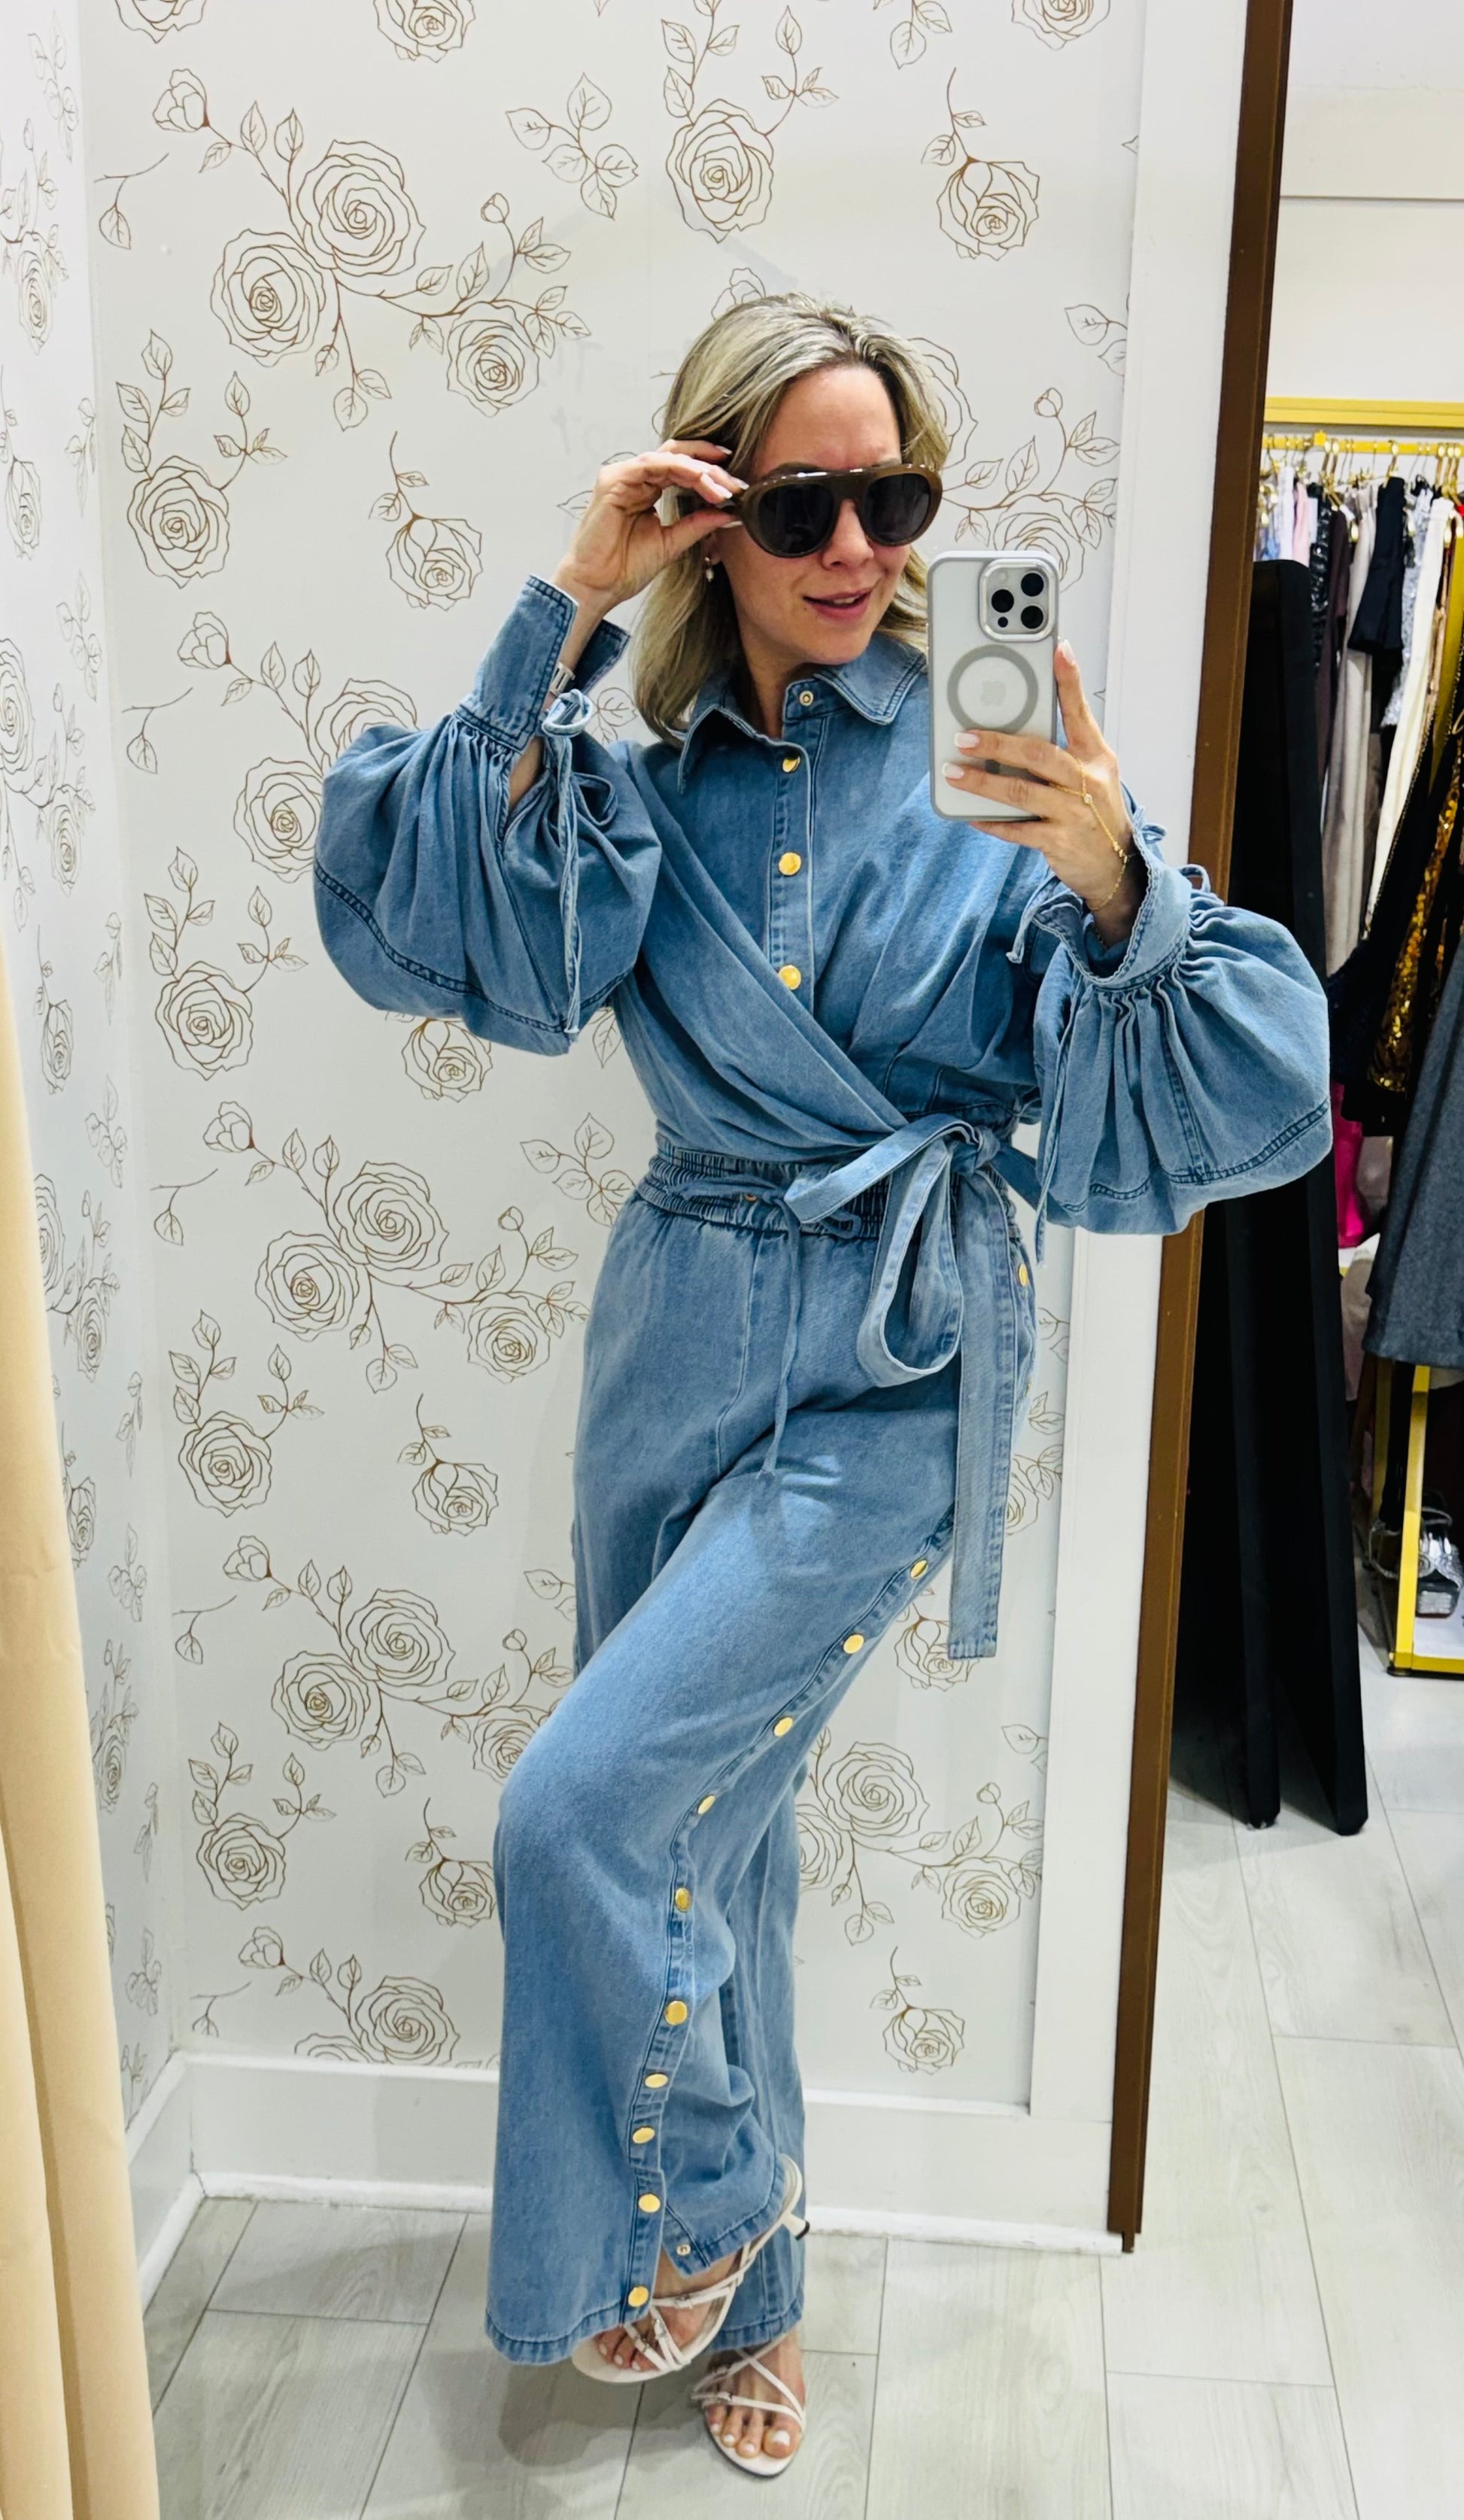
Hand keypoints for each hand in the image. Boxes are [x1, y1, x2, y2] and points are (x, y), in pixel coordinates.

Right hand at [553, 439, 745, 619]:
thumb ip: (697, 525)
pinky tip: (701, 480)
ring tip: (723, 487)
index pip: (682, 469)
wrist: (597, 586)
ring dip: (700, 470)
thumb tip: (728, 513)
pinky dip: (680, 470)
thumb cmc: (624, 568)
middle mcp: (635, 478)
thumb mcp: (672, 542)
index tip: (737, 485)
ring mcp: (623, 476)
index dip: (710, 473)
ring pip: (669, 458)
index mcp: (647, 489)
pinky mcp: (613, 480)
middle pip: (679, 458)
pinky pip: (653, 465)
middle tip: (736, 484)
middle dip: (711, 468)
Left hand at [940, 641, 1142, 942]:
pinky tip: (970, 815)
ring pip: (1021, 793)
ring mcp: (1074, 814)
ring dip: (982, 784)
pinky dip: (991, 822)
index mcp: (1097, 757)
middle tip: (964, 737)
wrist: (1115, 866)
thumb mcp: (1093, 773)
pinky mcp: (1059, 842)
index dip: (1070, 680)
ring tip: (953, 773)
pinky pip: (1017, 830)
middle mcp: (1088, 782)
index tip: (1058, 649)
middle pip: (1039, 755)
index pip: (1081, 712)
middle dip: (997, 744)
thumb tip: (1013, 730)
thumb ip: (1063, 749)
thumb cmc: (1095, 811)